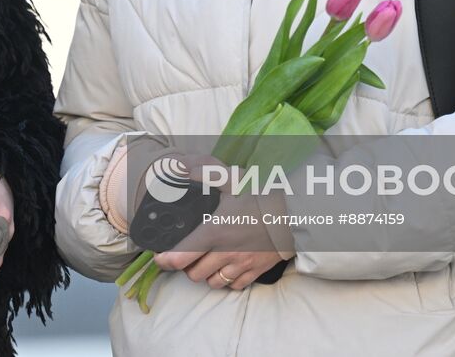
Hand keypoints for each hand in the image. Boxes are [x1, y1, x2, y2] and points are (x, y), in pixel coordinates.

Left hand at [151, 184, 286, 291]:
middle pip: (194, 273)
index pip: (181, 256)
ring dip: (206, 274)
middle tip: (188, 254)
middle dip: (187, 266)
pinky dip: (227, 280)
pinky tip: (227, 267)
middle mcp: (225, 253)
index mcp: (214, 232)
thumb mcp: (232, 181)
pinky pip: (234, 286)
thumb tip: (184, 168)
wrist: (293, 214)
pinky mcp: (255, 272)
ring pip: (212, 282)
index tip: (160, 257)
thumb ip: (206, 174)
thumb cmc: (261, 197)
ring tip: (207, 261)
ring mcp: (241, 265)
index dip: (165, 260)